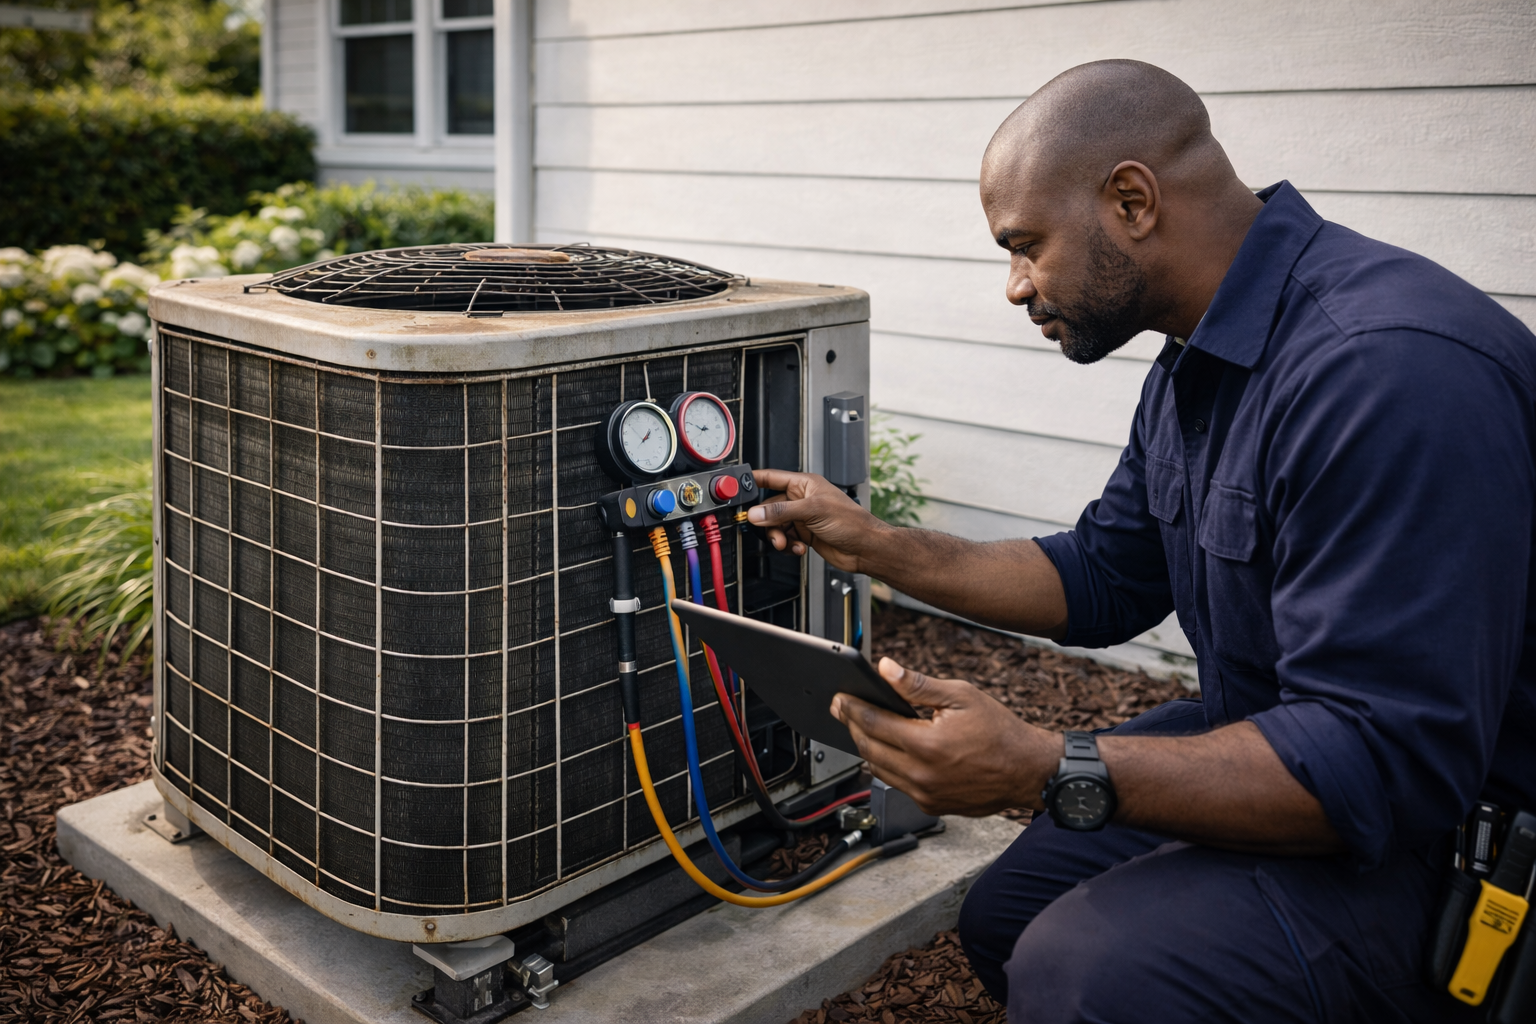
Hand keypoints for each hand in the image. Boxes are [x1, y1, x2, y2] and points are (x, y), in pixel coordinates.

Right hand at [747, 469, 888, 572]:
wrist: (866, 548)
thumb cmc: (851, 522)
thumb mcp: (813, 511)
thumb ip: (782, 511)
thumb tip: (757, 513)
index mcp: (804, 484)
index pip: (772, 478)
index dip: (754, 481)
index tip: (738, 487)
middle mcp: (802, 500)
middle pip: (769, 508)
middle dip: (769, 522)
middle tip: (772, 531)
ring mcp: (802, 518)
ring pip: (775, 526)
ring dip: (778, 537)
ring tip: (787, 543)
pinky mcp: (804, 535)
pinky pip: (785, 539)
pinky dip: (788, 546)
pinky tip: (799, 548)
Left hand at [830, 656, 1059, 816]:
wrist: (1027, 771)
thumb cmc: (1000, 732)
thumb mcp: (962, 696)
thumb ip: (919, 685)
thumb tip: (886, 669)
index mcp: (927, 744)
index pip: (873, 723)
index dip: (852, 707)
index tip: (840, 697)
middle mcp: (922, 774)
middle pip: (869, 748)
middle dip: (851, 725)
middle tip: (842, 708)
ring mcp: (925, 794)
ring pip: (878, 770)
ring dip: (866, 746)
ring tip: (859, 725)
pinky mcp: (930, 805)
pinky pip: (896, 784)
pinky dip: (886, 766)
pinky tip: (886, 749)